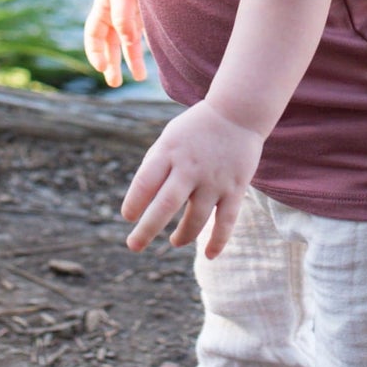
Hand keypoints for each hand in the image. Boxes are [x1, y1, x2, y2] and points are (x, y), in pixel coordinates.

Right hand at [84, 0, 145, 86]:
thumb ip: (124, 17)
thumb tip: (128, 42)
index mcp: (103, 4)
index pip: (93, 34)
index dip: (94, 52)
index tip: (101, 67)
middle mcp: (114, 9)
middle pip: (109, 42)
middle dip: (111, 62)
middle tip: (113, 83)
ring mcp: (130, 10)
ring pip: (127, 40)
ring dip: (131, 59)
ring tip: (140, 78)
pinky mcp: (146, 11)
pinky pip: (141, 34)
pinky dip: (143, 47)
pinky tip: (151, 57)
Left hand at [121, 101, 263, 258]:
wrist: (238, 111)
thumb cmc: (196, 129)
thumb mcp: (169, 138)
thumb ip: (154, 166)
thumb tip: (141, 202)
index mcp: (169, 151)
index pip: (144, 183)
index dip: (134, 204)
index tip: (129, 217)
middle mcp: (190, 167)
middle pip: (165, 205)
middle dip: (147, 230)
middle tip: (134, 245)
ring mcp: (214, 179)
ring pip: (195, 219)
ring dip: (181, 236)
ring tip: (174, 241)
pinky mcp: (235, 188)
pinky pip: (226, 221)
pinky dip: (218, 241)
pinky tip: (209, 255)